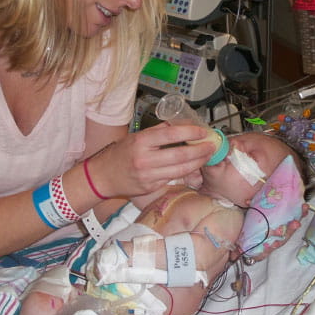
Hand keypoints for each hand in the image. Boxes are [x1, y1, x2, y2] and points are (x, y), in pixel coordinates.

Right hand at [90, 123, 215, 198]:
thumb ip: (159, 132)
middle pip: (180, 155)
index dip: (190, 132)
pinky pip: (173, 179)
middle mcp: (144, 159)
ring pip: (180, 170)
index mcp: (140, 141)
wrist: (103, 176)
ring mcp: (148, 176)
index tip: (203, 131)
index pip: (171, 134)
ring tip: (207, 156)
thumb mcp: (136, 136)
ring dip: (197, 163)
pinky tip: (194, 167)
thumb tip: (184, 126)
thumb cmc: (121, 154)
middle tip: (212, 146)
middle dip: (200, 151)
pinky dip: (186, 172)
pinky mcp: (151, 188)